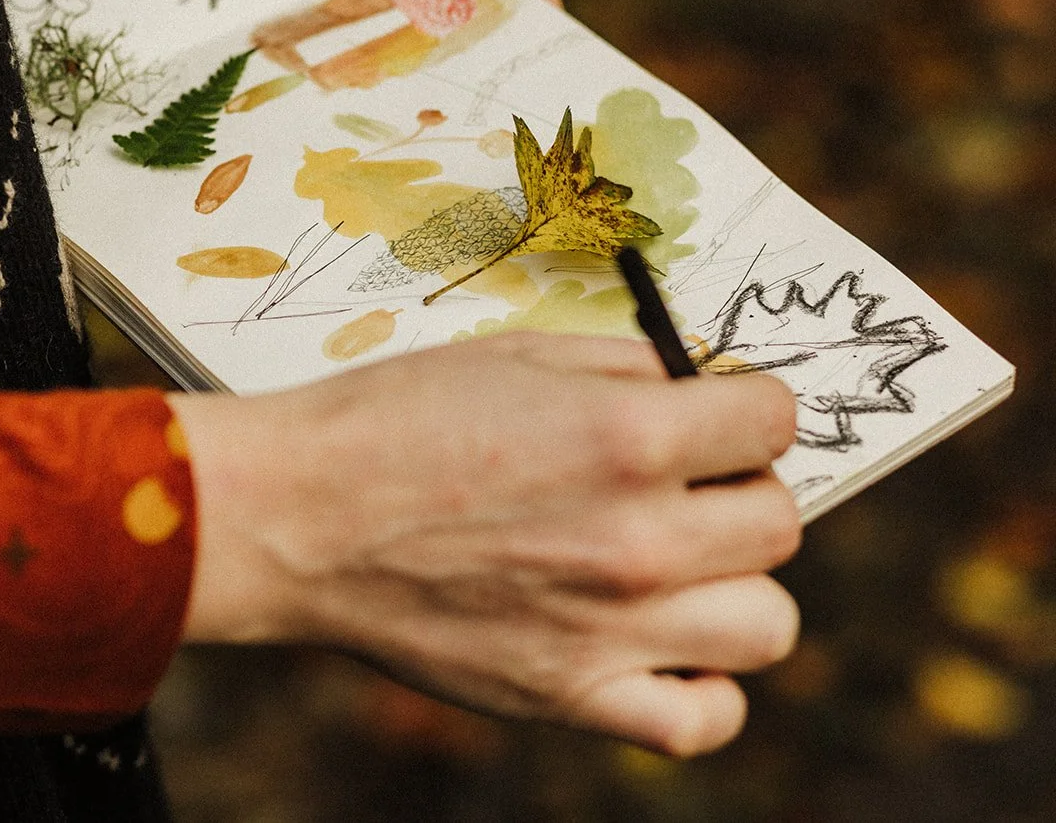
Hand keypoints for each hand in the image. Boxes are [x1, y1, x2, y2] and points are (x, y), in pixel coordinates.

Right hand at [169, 330, 801, 756]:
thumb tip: (705, 386)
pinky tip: (659, 646)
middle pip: (779, 523)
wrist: (295, 516)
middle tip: (677, 485)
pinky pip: (703, 720)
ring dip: (731, 587)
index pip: (776, 421)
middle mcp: (639, 537)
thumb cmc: (391, 421)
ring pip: (768, 625)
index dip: (746, 410)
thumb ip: (629, 368)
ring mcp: (610, 629)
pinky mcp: (571, 697)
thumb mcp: (514, 355)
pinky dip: (700, 688)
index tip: (712, 417)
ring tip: (671, 567)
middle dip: (737, 491)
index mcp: (628, 435)